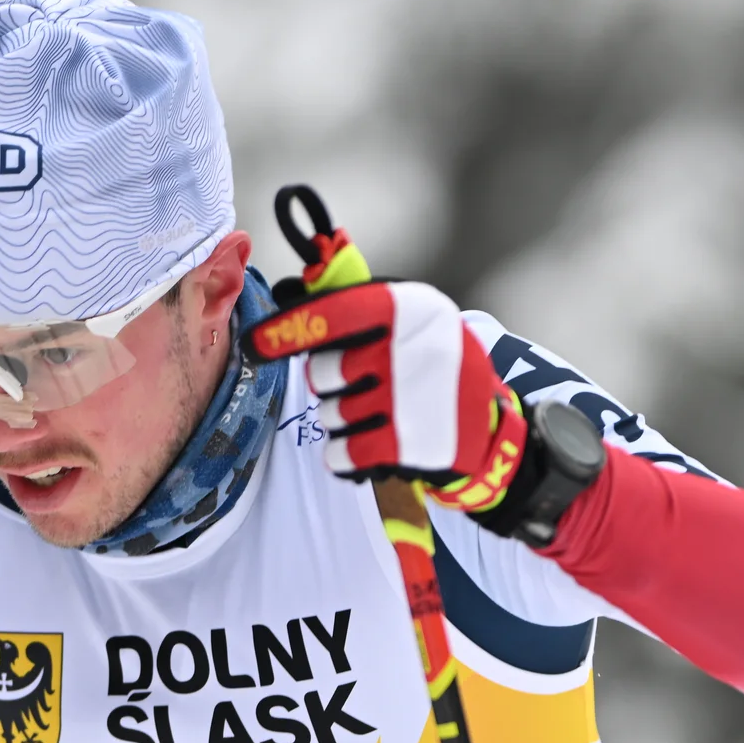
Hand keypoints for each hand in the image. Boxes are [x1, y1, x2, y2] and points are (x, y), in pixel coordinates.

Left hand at [249, 277, 526, 515]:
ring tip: (380, 413)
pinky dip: (345, 454)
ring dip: (343, 418)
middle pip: (325, 371)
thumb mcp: (412, 320)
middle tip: (362, 383)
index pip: (338, 312)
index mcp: (414, 308)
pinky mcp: (406, 448)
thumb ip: (356, 305)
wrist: (486, 428)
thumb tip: (293, 289)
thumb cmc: (433, 366)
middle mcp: (412, 350)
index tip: (257, 342)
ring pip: (331, 414)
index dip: (292, 327)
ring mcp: (410, 401)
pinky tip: (372, 444)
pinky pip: (339, 453)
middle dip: (331, 381)